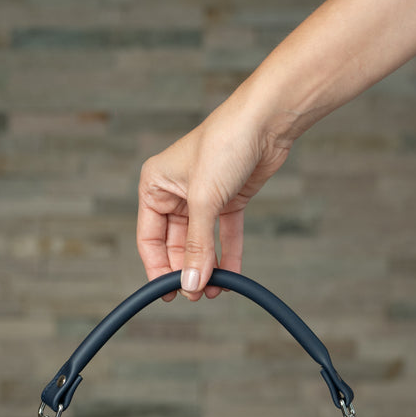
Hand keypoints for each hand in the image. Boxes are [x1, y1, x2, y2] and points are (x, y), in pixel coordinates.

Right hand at [136, 99, 291, 299]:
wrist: (266, 121)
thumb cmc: (224, 146)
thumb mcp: (204, 201)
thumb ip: (197, 246)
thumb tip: (190, 285)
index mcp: (155, 185)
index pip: (149, 238)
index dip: (158, 268)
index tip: (167, 293)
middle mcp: (175, 192)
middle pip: (175, 244)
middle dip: (186, 270)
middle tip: (195, 295)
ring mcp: (203, 198)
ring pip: (200, 243)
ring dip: (206, 268)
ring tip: (213, 291)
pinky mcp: (229, 200)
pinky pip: (224, 236)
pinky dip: (227, 256)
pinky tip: (231, 278)